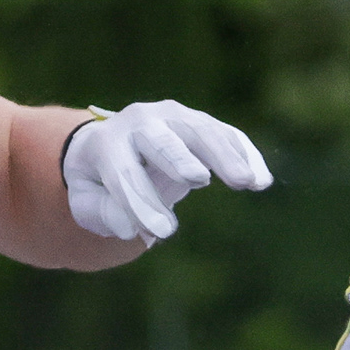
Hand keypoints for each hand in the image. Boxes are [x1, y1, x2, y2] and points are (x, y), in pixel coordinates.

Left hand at [61, 100, 271, 243]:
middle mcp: (139, 121)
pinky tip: (262, 180)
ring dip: (226, 156)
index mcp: (105, 142)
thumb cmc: (99, 183)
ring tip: (248, 182)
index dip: (141, 202)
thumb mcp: (87, 202)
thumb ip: (102, 213)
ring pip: (201, 132)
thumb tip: (129, 226)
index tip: (161, 232)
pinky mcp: (200, 123)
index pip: (123, 172)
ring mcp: (173, 116)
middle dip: (179, 159)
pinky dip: (245, 156)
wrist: (112, 147)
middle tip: (197, 180)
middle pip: (162, 140)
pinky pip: (227, 136)